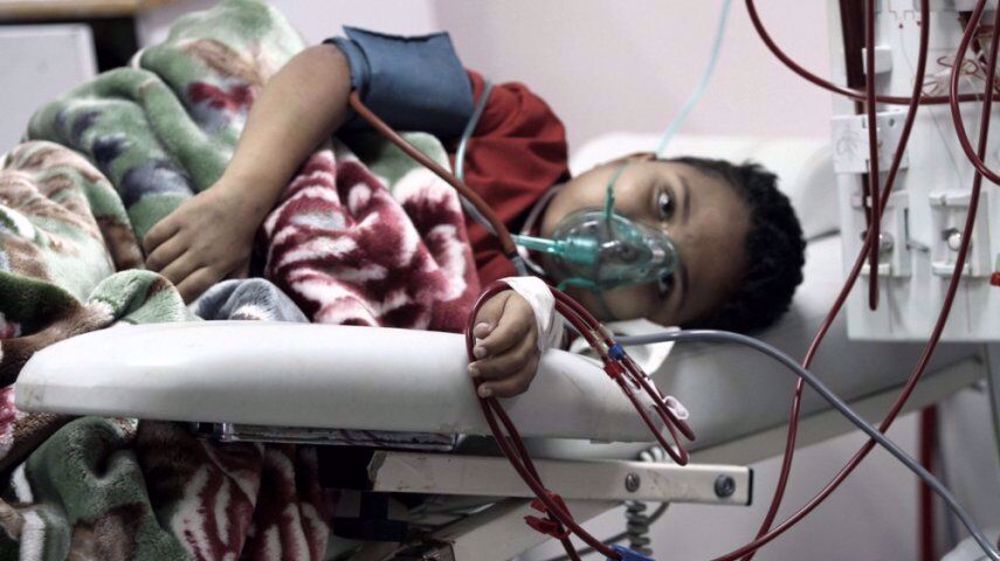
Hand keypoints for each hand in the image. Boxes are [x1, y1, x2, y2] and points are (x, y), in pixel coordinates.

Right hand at [143, 181, 263, 302]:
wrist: (242, 199)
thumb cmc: (242, 235)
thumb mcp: (243, 262)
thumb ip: (232, 281)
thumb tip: (222, 301)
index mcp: (218, 266)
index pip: (190, 289)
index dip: (176, 298)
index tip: (169, 301)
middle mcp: (202, 252)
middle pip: (170, 276)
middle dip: (160, 285)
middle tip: (156, 286)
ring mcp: (188, 234)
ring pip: (158, 258)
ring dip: (152, 266)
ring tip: (153, 269)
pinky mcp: (178, 217)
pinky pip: (153, 236)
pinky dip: (148, 246)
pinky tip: (152, 249)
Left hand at [467, 291, 539, 397]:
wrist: (521, 311)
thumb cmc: (501, 309)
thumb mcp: (493, 305)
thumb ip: (488, 317)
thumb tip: (483, 332)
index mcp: (524, 315)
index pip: (512, 332)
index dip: (495, 344)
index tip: (477, 352)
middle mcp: (533, 336)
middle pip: (518, 358)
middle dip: (493, 368)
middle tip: (471, 369)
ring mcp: (534, 353)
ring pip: (524, 375)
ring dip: (502, 386)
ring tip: (481, 390)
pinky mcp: (531, 366)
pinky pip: (524, 383)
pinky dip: (508, 391)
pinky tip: (491, 392)